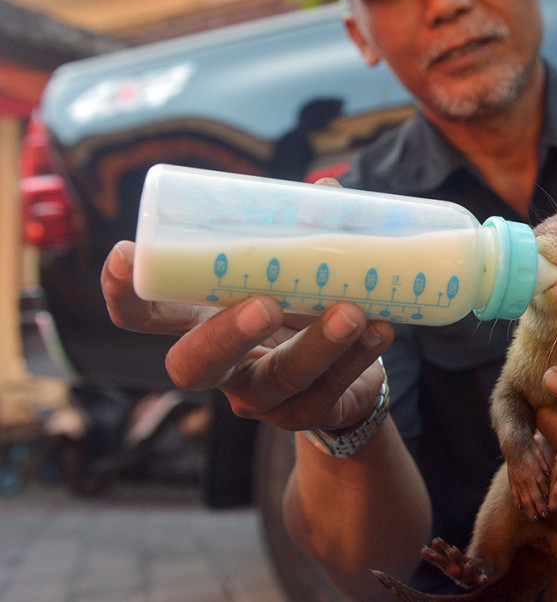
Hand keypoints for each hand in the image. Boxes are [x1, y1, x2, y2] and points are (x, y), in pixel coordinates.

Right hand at [101, 240, 394, 430]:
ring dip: (318, 343)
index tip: (126, 252)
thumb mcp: (294, 272)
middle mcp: (222, 367)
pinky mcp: (308, 413)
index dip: (125, 293)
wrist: (349, 379)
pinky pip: (330, 390)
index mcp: (202, 322)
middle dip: (225, 336)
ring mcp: (262, 398)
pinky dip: (359, 357)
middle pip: (193, 366)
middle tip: (265, 304)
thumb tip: (328, 191)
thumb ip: (303, 234)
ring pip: (279, 379)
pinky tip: (382, 328)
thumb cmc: (304, 310)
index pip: (145, 316)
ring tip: (353, 312)